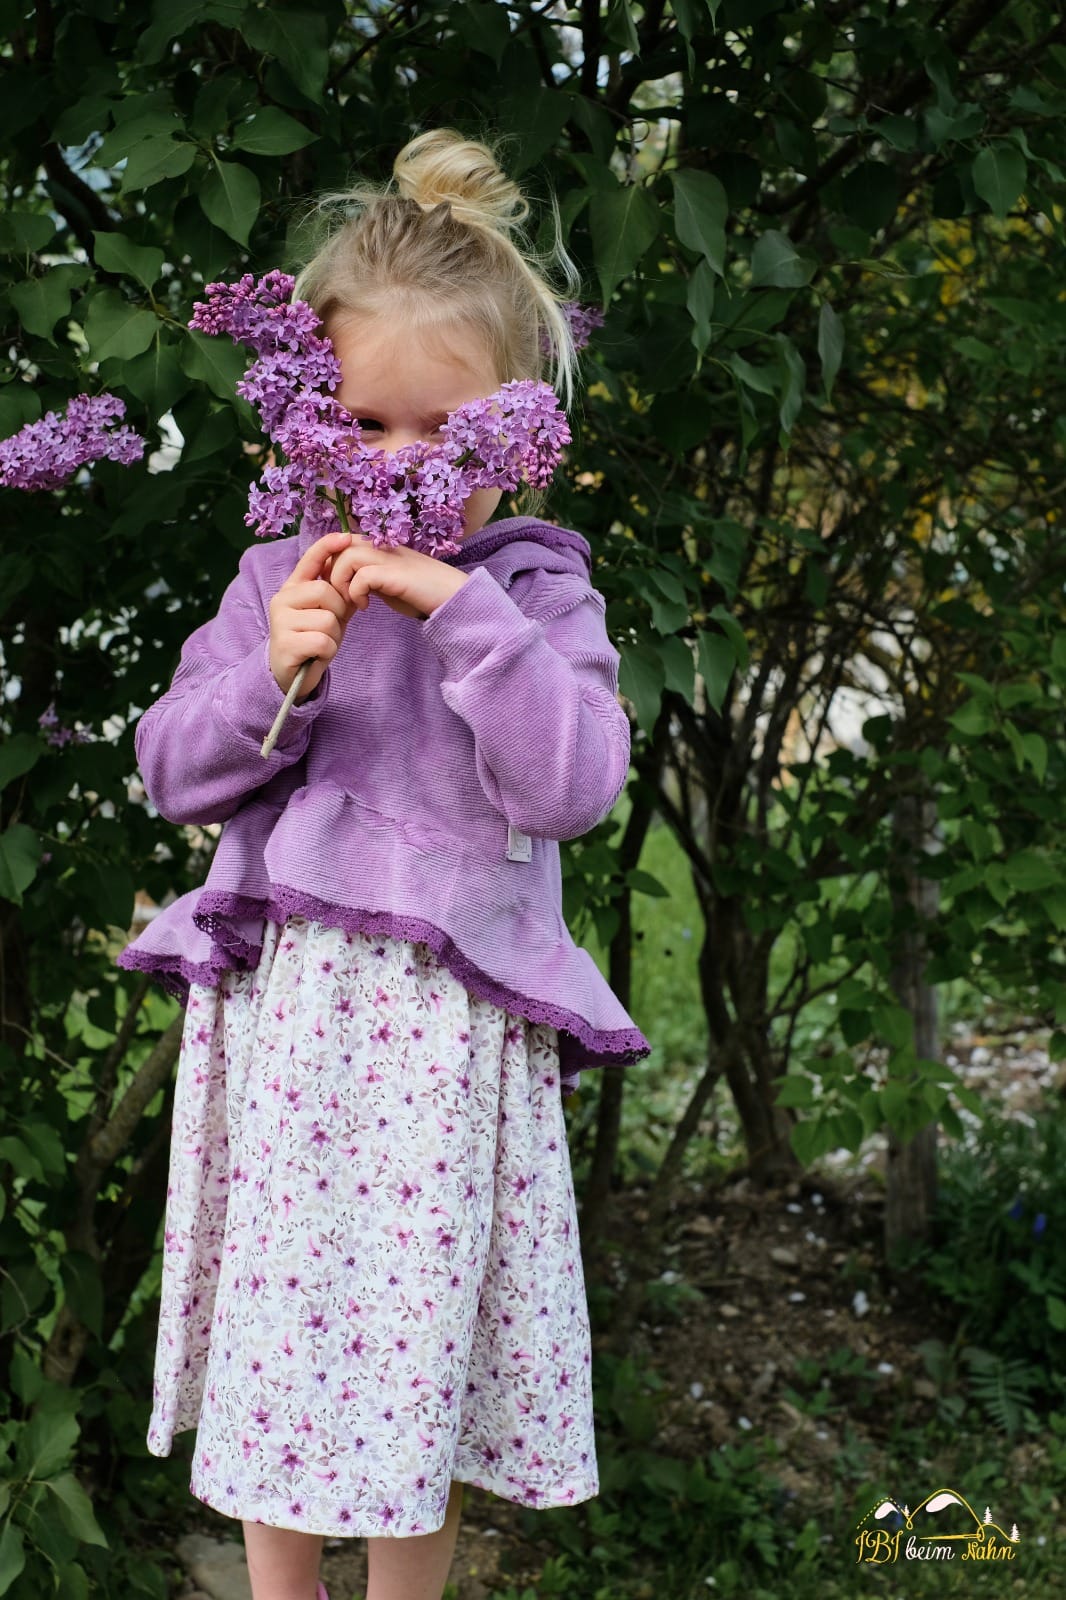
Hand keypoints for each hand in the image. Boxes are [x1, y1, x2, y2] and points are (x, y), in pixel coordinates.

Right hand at [268, 530, 356, 698]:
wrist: (292, 674)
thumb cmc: (312, 638)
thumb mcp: (327, 612)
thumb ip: (337, 592)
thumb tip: (358, 567)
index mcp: (293, 587)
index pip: (310, 559)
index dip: (328, 546)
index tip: (346, 537)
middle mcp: (282, 599)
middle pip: (326, 592)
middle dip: (338, 612)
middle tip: (330, 627)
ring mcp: (281, 622)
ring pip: (327, 619)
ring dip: (333, 635)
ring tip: (322, 642)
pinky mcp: (285, 644)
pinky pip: (323, 641)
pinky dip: (328, 651)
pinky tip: (317, 655)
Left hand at [327, 533, 468, 620]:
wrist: (454, 597)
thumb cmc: (423, 593)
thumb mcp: (388, 583)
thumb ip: (369, 578)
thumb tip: (349, 582)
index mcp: (380, 547)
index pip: (341, 544)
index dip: (332, 565)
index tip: (337, 591)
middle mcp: (383, 547)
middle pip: (339, 545)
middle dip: (331, 572)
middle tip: (339, 597)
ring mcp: (390, 558)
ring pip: (346, 556)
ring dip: (341, 582)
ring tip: (351, 602)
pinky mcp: (396, 574)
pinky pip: (362, 576)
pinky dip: (357, 593)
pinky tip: (365, 607)